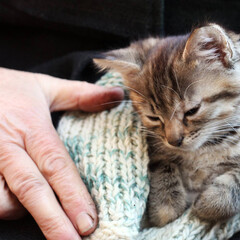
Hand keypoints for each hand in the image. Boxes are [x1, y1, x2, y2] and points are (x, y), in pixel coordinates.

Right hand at [0, 68, 123, 238]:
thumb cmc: (7, 90)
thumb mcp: (45, 87)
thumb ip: (82, 95)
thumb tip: (120, 94)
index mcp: (31, 128)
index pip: (56, 165)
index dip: (72, 194)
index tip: (88, 221)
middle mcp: (7, 147)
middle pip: (32, 189)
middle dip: (53, 221)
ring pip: (3, 201)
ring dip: (25, 213)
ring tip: (47, 213)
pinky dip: (4, 206)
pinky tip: (17, 202)